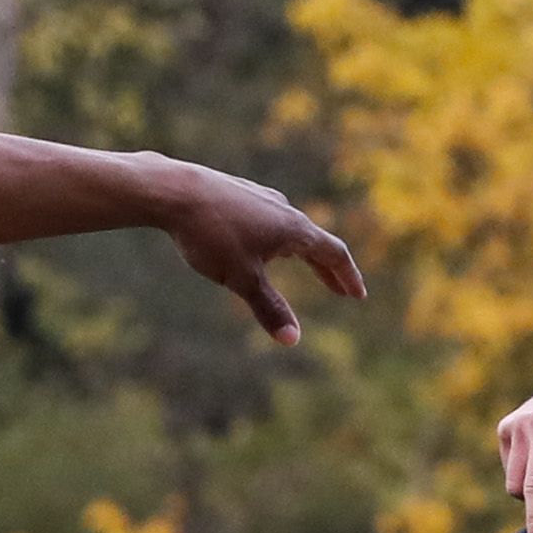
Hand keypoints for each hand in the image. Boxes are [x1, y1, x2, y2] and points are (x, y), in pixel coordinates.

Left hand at [151, 159, 366, 343]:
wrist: (174, 191)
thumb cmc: (211, 235)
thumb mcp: (242, 279)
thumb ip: (269, 308)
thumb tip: (293, 340)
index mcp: (293, 229)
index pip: (333, 254)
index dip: (347, 277)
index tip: (357, 295)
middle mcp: (283, 209)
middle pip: (315, 241)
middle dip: (328, 269)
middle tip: (340, 289)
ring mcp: (261, 198)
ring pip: (291, 228)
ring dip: (303, 250)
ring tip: (305, 263)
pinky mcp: (239, 194)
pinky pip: (269, 219)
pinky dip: (278, 238)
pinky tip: (262, 241)